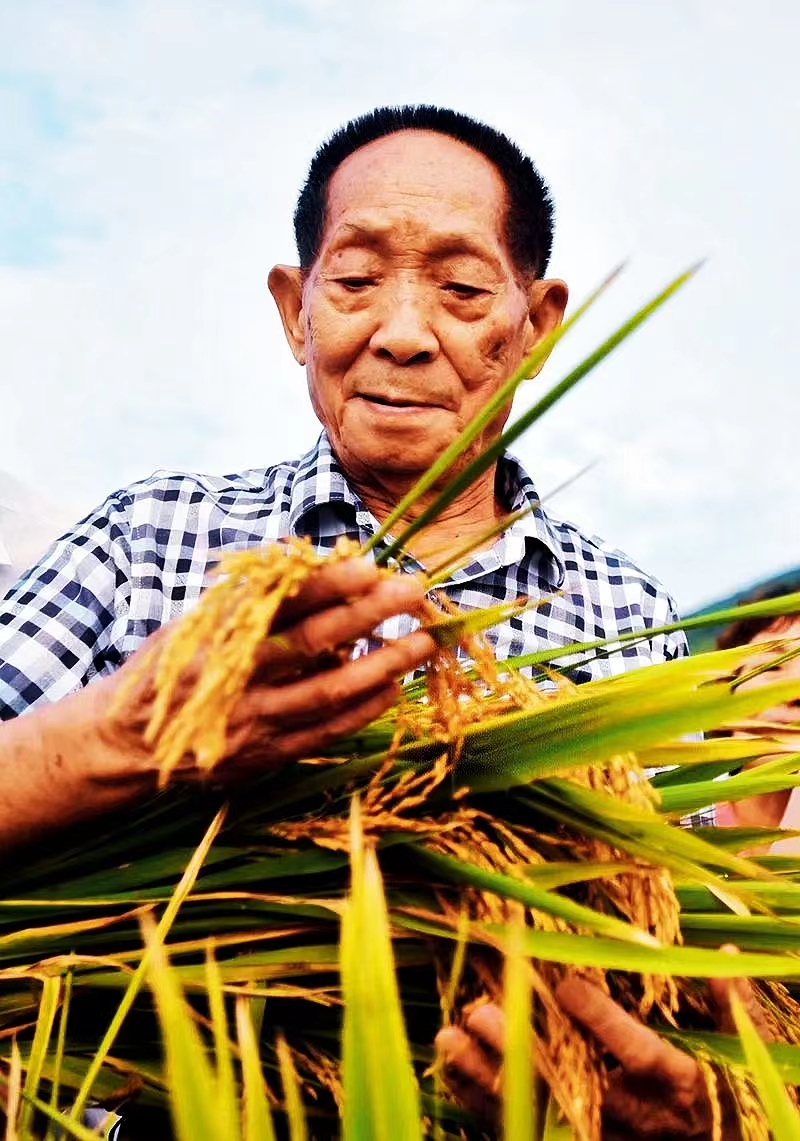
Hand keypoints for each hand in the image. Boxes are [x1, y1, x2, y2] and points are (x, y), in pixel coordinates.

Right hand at [91, 557, 435, 781]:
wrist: (128, 744)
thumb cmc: (171, 669)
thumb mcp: (195, 622)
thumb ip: (246, 596)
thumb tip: (302, 559)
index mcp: (217, 635)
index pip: (280, 602)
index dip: (328, 583)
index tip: (370, 565)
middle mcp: (237, 677)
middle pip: (313, 642)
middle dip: (368, 614)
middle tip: (412, 591)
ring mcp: (254, 721)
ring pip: (329, 692)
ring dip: (382, 665)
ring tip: (422, 642)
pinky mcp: (266, 755)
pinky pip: (325, 732)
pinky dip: (362, 709)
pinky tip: (392, 687)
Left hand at [435, 961, 766, 1139]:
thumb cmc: (719, 1095)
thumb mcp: (733, 1052)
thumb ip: (727, 1006)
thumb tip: (722, 954)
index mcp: (676, 1084)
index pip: (638, 1055)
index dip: (603, 1023)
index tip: (566, 984)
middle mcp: (634, 1117)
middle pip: (572, 1086)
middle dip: (524, 1050)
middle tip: (481, 1012)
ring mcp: (600, 1137)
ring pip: (537, 1111)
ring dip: (487, 1077)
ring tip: (448, 1036)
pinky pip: (523, 1128)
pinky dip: (482, 1101)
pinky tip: (450, 1066)